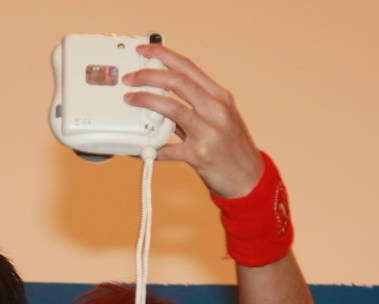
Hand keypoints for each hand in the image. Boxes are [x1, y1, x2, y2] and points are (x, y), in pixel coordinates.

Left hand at [122, 44, 263, 198]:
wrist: (248, 178)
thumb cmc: (230, 147)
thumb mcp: (217, 118)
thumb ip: (191, 106)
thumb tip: (159, 96)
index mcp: (219, 96)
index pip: (188, 67)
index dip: (164, 55)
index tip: (145, 50)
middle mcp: (216, 110)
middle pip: (178, 82)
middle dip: (149, 76)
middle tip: (130, 78)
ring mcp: (209, 132)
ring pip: (171, 109)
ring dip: (146, 102)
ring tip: (130, 100)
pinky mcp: (200, 155)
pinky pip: (167, 149)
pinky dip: (149, 148)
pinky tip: (139, 148)